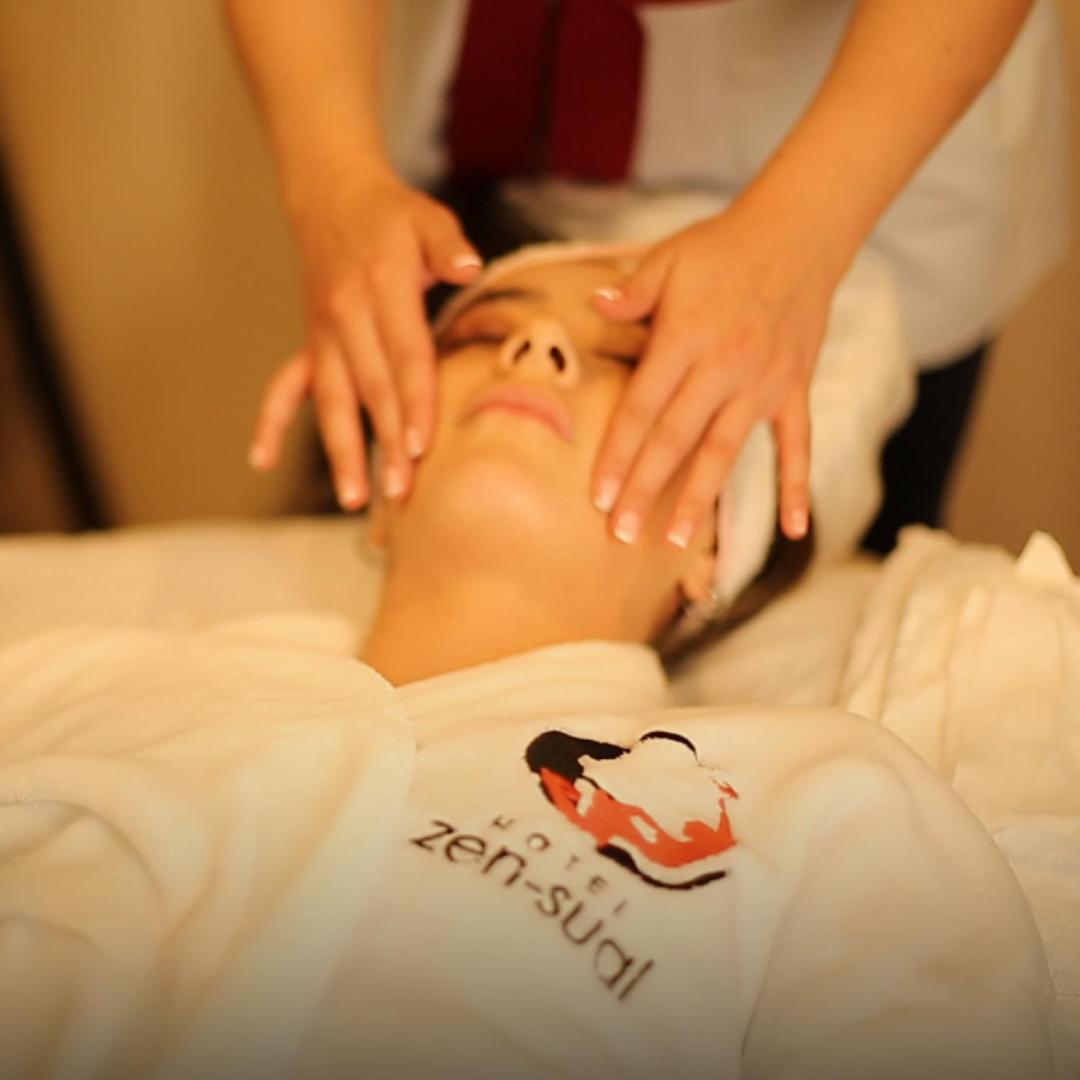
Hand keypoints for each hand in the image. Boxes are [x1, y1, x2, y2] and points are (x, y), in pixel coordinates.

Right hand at [248, 167, 481, 509]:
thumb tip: (469, 267)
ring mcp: (324, 335)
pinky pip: (285, 386)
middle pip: (371, 389)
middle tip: (400, 493)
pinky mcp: (311, 343)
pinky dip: (270, 421)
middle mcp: (347, 316)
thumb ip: (447, 245)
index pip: (404, 355)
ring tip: (353, 500)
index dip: (413, 401)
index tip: (418, 445)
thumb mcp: (425, 218)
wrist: (332, 196)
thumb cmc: (391, 215)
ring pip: (331, 401)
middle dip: (385, 445)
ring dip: (342, 451)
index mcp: (382, 287)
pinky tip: (261, 458)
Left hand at [590, 203, 842, 547]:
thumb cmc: (721, 249)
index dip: (618, 455)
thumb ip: (631, 291)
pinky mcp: (794, 389)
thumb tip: (592, 306)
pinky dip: (796, 486)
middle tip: (621, 535)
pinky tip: (796, 530)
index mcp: (684, 339)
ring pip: (726, 452)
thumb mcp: (668, 258)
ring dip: (699, 499)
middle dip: (646, 490)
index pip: (642, 409)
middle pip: (676, 441)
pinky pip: (797, 445)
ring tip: (677, 543)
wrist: (799, 233)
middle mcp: (723, 367)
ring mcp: (762, 383)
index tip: (599, 496)